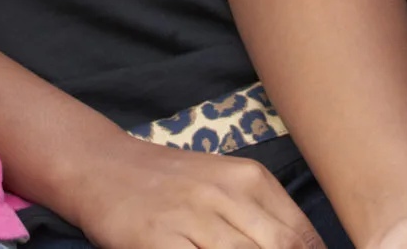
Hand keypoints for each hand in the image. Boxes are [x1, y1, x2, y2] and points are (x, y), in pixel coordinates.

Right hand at [61, 131, 324, 248]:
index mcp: (250, 178)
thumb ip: (263, 217)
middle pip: (280, 247)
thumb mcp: (224, 183)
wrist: (104, 166)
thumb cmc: (173, 182)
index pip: (302, 235)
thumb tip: (302, 247)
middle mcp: (224, 194)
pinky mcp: (158, 240)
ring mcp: (190, 218)